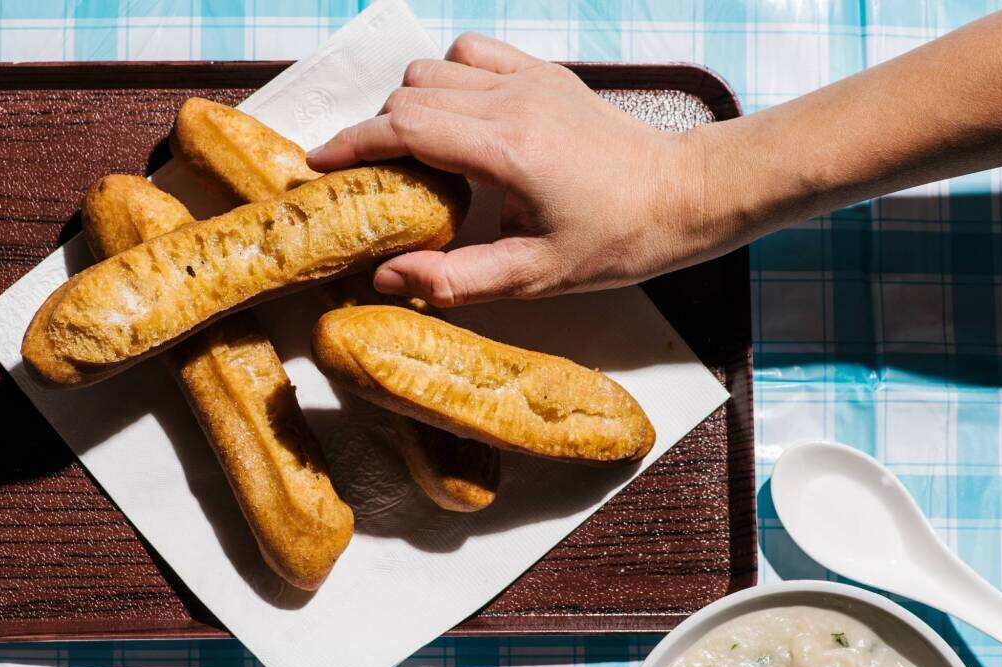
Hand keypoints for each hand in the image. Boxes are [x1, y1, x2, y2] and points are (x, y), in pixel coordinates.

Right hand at [307, 33, 735, 306]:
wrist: (682, 195)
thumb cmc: (616, 240)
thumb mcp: (535, 277)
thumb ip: (456, 279)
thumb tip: (387, 279)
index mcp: (507, 149)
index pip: (403, 126)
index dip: (351, 143)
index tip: (318, 163)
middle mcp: (513, 100)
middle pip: (409, 94)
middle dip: (374, 131)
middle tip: (367, 176)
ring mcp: (530, 79)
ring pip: (434, 67)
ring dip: (409, 104)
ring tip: (412, 152)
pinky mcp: (544, 73)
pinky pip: (472, 53)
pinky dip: (447, 77)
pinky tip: (454, 117)